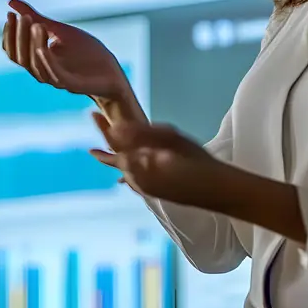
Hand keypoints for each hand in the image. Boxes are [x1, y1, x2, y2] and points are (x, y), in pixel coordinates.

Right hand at [2, 0, 129, 100]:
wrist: (111, 72)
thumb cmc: (85, 53)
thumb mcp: (60, 31)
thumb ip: (37, 19)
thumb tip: (10, 2)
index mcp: (37, 60)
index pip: (13, 51)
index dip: (9, 33)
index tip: (11, 14)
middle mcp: (43, 71)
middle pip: (21, 58)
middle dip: (19, 36)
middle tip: (23, 16)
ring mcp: (57, 79)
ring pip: (36, 65)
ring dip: (33, 45)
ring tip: (37, 24)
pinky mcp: (73, 84)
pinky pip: (55, 75)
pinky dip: (47, 61)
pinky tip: (44, 46)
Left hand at [90, 113, 226, 205]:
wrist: (214, 190)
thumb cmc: (196, 160)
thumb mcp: (172, 140)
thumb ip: (144, 134)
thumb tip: (117, 129)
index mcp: (140, 163)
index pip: (115, 142)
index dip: (104, 127)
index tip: (92, 113)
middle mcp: (137, 178)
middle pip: (115, 157)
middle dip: (106, 142)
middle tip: (97, 124)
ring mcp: (145, 188)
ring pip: (123, 170)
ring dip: (113, 158)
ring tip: (101, 151)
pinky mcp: (154, 193)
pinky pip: (133, 181)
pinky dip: (126, 174)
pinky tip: (122, 179)